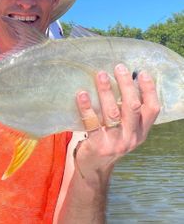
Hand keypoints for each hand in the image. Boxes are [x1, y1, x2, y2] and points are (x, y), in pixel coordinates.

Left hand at [74, 63, 159, 179]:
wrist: (94, 167)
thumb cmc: (108, 140)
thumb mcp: (124, 130)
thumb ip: (125, 113)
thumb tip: (120, 80)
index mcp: (140, 131)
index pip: (152, 109)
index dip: (149, 90)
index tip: (142, 73)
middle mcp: (131, 137)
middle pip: (133, 107)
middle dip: (126, 85)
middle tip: (119, 67)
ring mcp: (115, 142)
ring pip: (113, 113)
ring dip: (106, 92)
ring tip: (100, 75)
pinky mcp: (98, 145)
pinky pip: (91, 123)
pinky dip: (87, 107)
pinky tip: (82, 94)